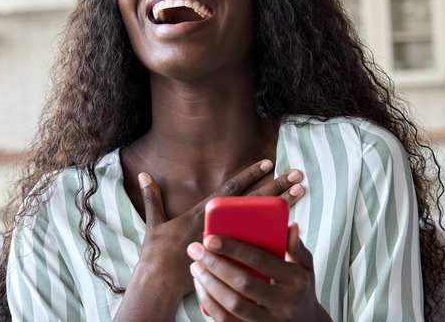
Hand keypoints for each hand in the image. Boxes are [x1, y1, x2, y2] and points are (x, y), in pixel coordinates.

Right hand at [135, 161, 304, 296]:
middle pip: (255, 200)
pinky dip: (275, 236)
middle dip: (276, 185)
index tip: (269, 162)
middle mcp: (221, 223)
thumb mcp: (154, 222)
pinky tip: (293, 226)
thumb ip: (152, 197)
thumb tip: (143, 174)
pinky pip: (259, 244)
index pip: (232, 188)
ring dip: (283, 204)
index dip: (250, 174)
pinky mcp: (233, 256)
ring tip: (301, 191)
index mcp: (204, 212)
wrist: (160, 282)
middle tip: (298, 173)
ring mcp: (229, 240)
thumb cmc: (158, 253)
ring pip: (263, 219)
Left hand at [187, 222, 332, 321]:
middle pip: (243, 283)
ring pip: (232, 304)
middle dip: (215, 264)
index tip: (211, 238)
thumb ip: (297, 246)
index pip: (261, 260)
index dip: (234, 249)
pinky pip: (226, 320)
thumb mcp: (306, 267)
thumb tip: (290, 225)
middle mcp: (284, 304)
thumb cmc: (300, 290)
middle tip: (196, 249)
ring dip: (209, 284)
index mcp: (296, 281)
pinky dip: (209, 302)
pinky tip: (201, 286)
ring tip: (196, 266)